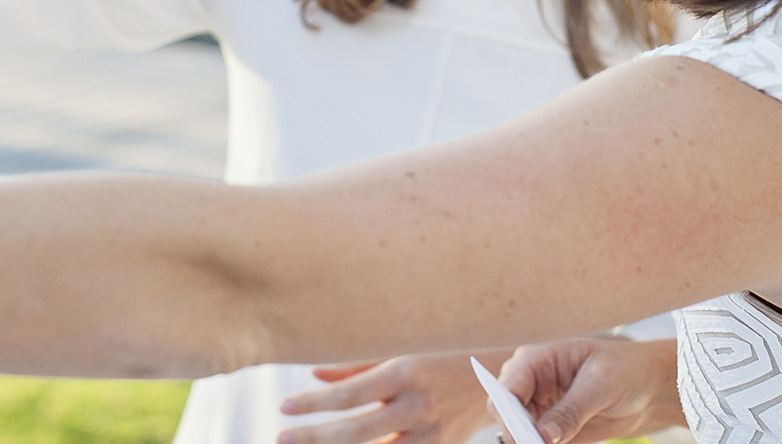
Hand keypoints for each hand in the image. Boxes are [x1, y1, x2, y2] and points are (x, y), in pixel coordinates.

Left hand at [278, 352, 499, 443]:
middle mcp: (418, 404)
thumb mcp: (401, 348)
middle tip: (281, 437)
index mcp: (405, 372)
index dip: (315, 403)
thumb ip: (358, 365)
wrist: (500, 368)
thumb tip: (314, 374)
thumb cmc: (441, 349)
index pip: (350, 394)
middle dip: (315, 437)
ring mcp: (431, 432)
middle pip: (357, 431)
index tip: (284, 408)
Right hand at [495, 338, 682, 443]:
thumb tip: (543, 436)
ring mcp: (538, 407)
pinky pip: (536, 443)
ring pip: (517, 431)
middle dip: (515, 431)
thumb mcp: (600, 386)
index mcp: (537, 359)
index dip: (508, 411)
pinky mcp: (549, 428)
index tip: (523, 434)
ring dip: (529, 442)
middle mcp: (531, 383)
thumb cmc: (624, 371)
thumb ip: (571, 410)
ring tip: (559, 443)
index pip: (508, 385)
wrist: (645, 387)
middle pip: (505, 412)